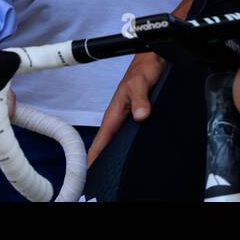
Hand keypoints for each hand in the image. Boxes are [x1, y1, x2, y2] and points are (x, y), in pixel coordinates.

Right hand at [87, 51, 165, 165]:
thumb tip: (141, 116)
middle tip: (98, 180)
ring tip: (109, 173)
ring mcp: (126, 118)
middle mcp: (118, 118)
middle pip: (106, 145)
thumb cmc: (143, 68)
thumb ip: (140, 99)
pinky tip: (128, 155)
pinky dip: (124, 146)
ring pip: (115, 141)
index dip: (92, 157)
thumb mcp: (141, 82)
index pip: (100, 141)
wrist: (152, 59)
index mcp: (114, 113)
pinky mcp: (135, 118)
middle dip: (100, 162)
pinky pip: (126, 136)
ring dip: (112, 154)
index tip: (87, 173)